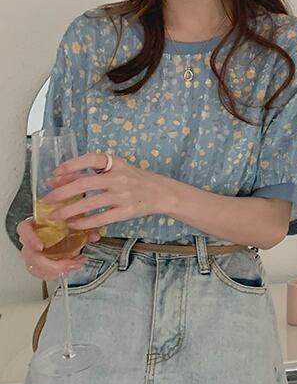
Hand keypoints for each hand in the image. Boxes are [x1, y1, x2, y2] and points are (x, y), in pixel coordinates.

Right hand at [17, 216, 102, 280]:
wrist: (69, 227)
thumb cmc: (68, 222)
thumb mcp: (78, 220)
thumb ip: (87, 226)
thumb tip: (95, 235)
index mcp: (37, 224)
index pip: (24, 229)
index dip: (30, 239)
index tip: (40, 247)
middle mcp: (32, 239)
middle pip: (30, 254)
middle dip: (50, 263)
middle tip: (69, 263)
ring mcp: (34, 252)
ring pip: (35, 267)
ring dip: (57, 270)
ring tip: (75, 264)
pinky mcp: (40, 262)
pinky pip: (43, 273)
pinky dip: (58, 273)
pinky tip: (72, 267)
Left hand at [38, 152, 171, 229]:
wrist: (161, 193)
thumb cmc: (135, 181)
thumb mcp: (118, 170)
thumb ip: (94, 172)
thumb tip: (62, 179)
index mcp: (116, 164)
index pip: (90, 159)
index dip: (71, 165)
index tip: (55, 173)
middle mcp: (119, 178)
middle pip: (85, 183)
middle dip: (62, 192)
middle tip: (47, 199)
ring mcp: (123, 196)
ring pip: (90, 203)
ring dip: (69, 210)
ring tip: (55, 215)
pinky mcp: (126, 211)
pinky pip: (101, 218)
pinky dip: (85, 222)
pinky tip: (74, 224)